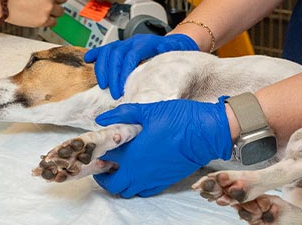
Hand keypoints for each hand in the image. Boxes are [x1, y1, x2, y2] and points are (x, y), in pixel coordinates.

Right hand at [84, 34, 197, 98]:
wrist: (174, 43)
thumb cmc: (174, 52)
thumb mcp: (175, 53)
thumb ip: (170, 56)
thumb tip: (164, 60)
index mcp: (146, 43)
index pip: (131, 56)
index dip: (124, 71)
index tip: (122, 88)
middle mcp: (133, 41)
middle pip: (116, 54)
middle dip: (112, 74)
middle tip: (113, 92)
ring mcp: (125, 43)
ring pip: (107, 51)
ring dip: (102, 68)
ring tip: (103, 85)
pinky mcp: (119, 47)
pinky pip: (104, 48)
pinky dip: (95, 54)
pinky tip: (88, 59)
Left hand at [92, 98, 231, 197]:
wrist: (205, 133)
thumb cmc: (178, 120)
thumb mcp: (147, 111)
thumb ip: (123, 114)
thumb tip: (102, 118)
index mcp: (131, 154)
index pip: (103, 159)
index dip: (97, 153)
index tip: (96, 147)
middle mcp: (138, 172)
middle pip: (112, 184)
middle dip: (103, 175)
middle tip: (103, 163)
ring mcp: (151, 179)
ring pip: (127, 190)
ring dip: (119, 182)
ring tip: (119, 167)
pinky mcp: (164, 182)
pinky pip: (144, 191)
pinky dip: (136, 186)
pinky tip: (138, 171)